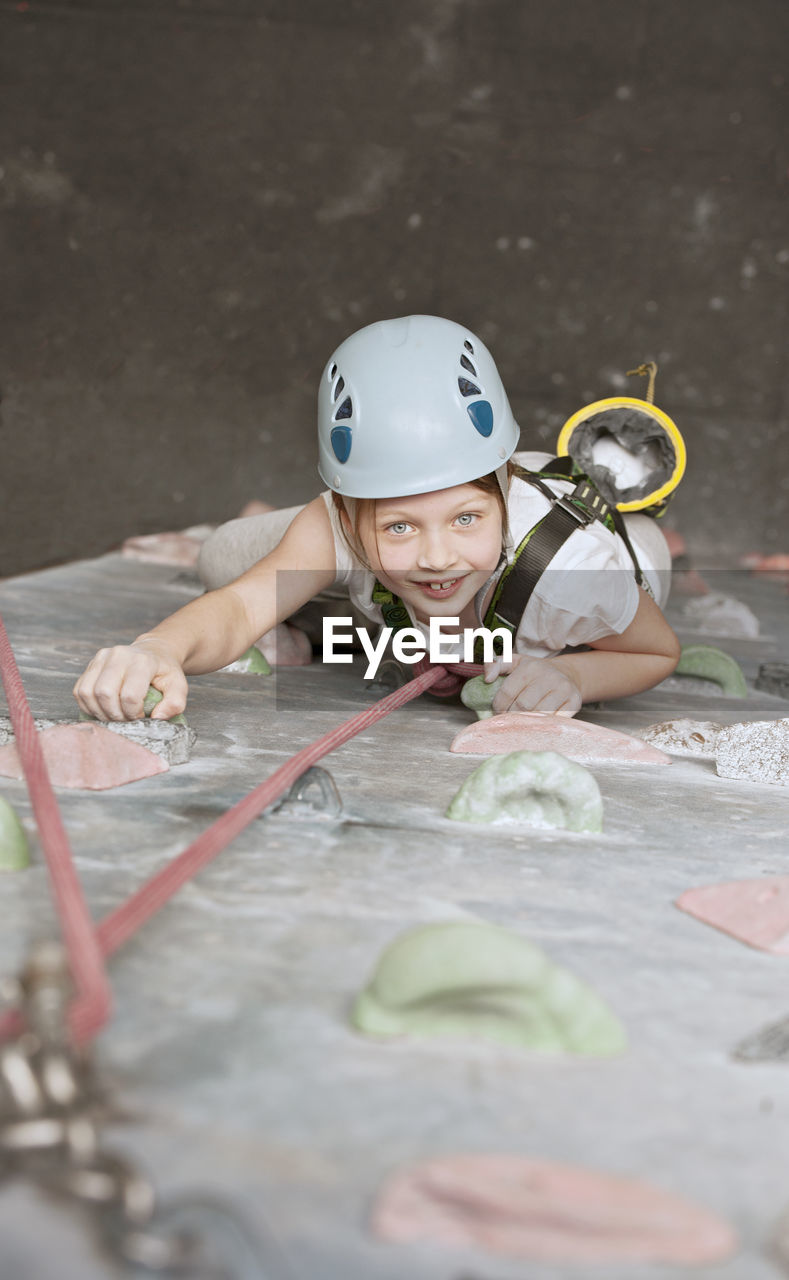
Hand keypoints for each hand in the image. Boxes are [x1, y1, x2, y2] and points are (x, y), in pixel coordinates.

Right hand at [73, 639, 187, 721]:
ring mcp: (101, 658)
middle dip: (115, 715)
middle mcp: (118, 655)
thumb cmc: (164, 672)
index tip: (142, 717)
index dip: (134, 714)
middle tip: (127, 719)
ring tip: (115, 715)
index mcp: (142, 661)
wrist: (153, 653)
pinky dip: (88, 706)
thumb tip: (157, 718)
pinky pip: (79, 691)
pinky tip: (103, 709)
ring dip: (99, 712)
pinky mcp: (90, 665)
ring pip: (88, 693)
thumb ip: (174, 703)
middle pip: (105, 694)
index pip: (130, 695)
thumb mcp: (179, 686)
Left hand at [483, 654, 581, 717]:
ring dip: (527, 723)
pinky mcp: (574, 702)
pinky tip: (538, 724)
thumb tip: (487, 679)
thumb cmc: (534, 672)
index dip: (499, 706)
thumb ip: (494, 664)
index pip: (508, 692)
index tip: (498, 711)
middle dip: (512, 716)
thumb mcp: (514, 662)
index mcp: (530, 667)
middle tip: (509, 719)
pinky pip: (556, 720)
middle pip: (523, 706)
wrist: (567, 673)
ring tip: (521, 723)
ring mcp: (563, 689)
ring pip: (539, 715)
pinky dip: (545, 726)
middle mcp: (549, 677)